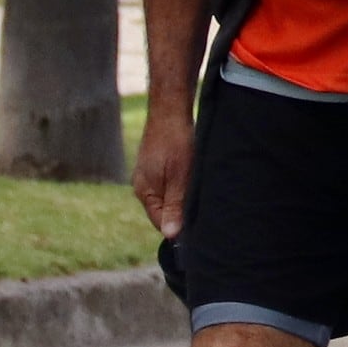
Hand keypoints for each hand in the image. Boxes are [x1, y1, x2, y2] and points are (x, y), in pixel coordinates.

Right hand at [132, 104, 196, 237]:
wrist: (170, 111)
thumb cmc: (175, 144)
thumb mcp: (179, 178)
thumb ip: (174, 206)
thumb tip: (170, 235)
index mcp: (145, 193)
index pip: (160, 223)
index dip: (178, 229)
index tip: (198, 231)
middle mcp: (144, 186)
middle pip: (164, 212)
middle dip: (181, 215)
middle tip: (203, 215)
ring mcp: (150, 176)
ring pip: (169, 198)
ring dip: (183, 200)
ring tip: (201, 197)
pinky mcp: (158, 166)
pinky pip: (170, 185)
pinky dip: (182, 187)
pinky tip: (195, 183)